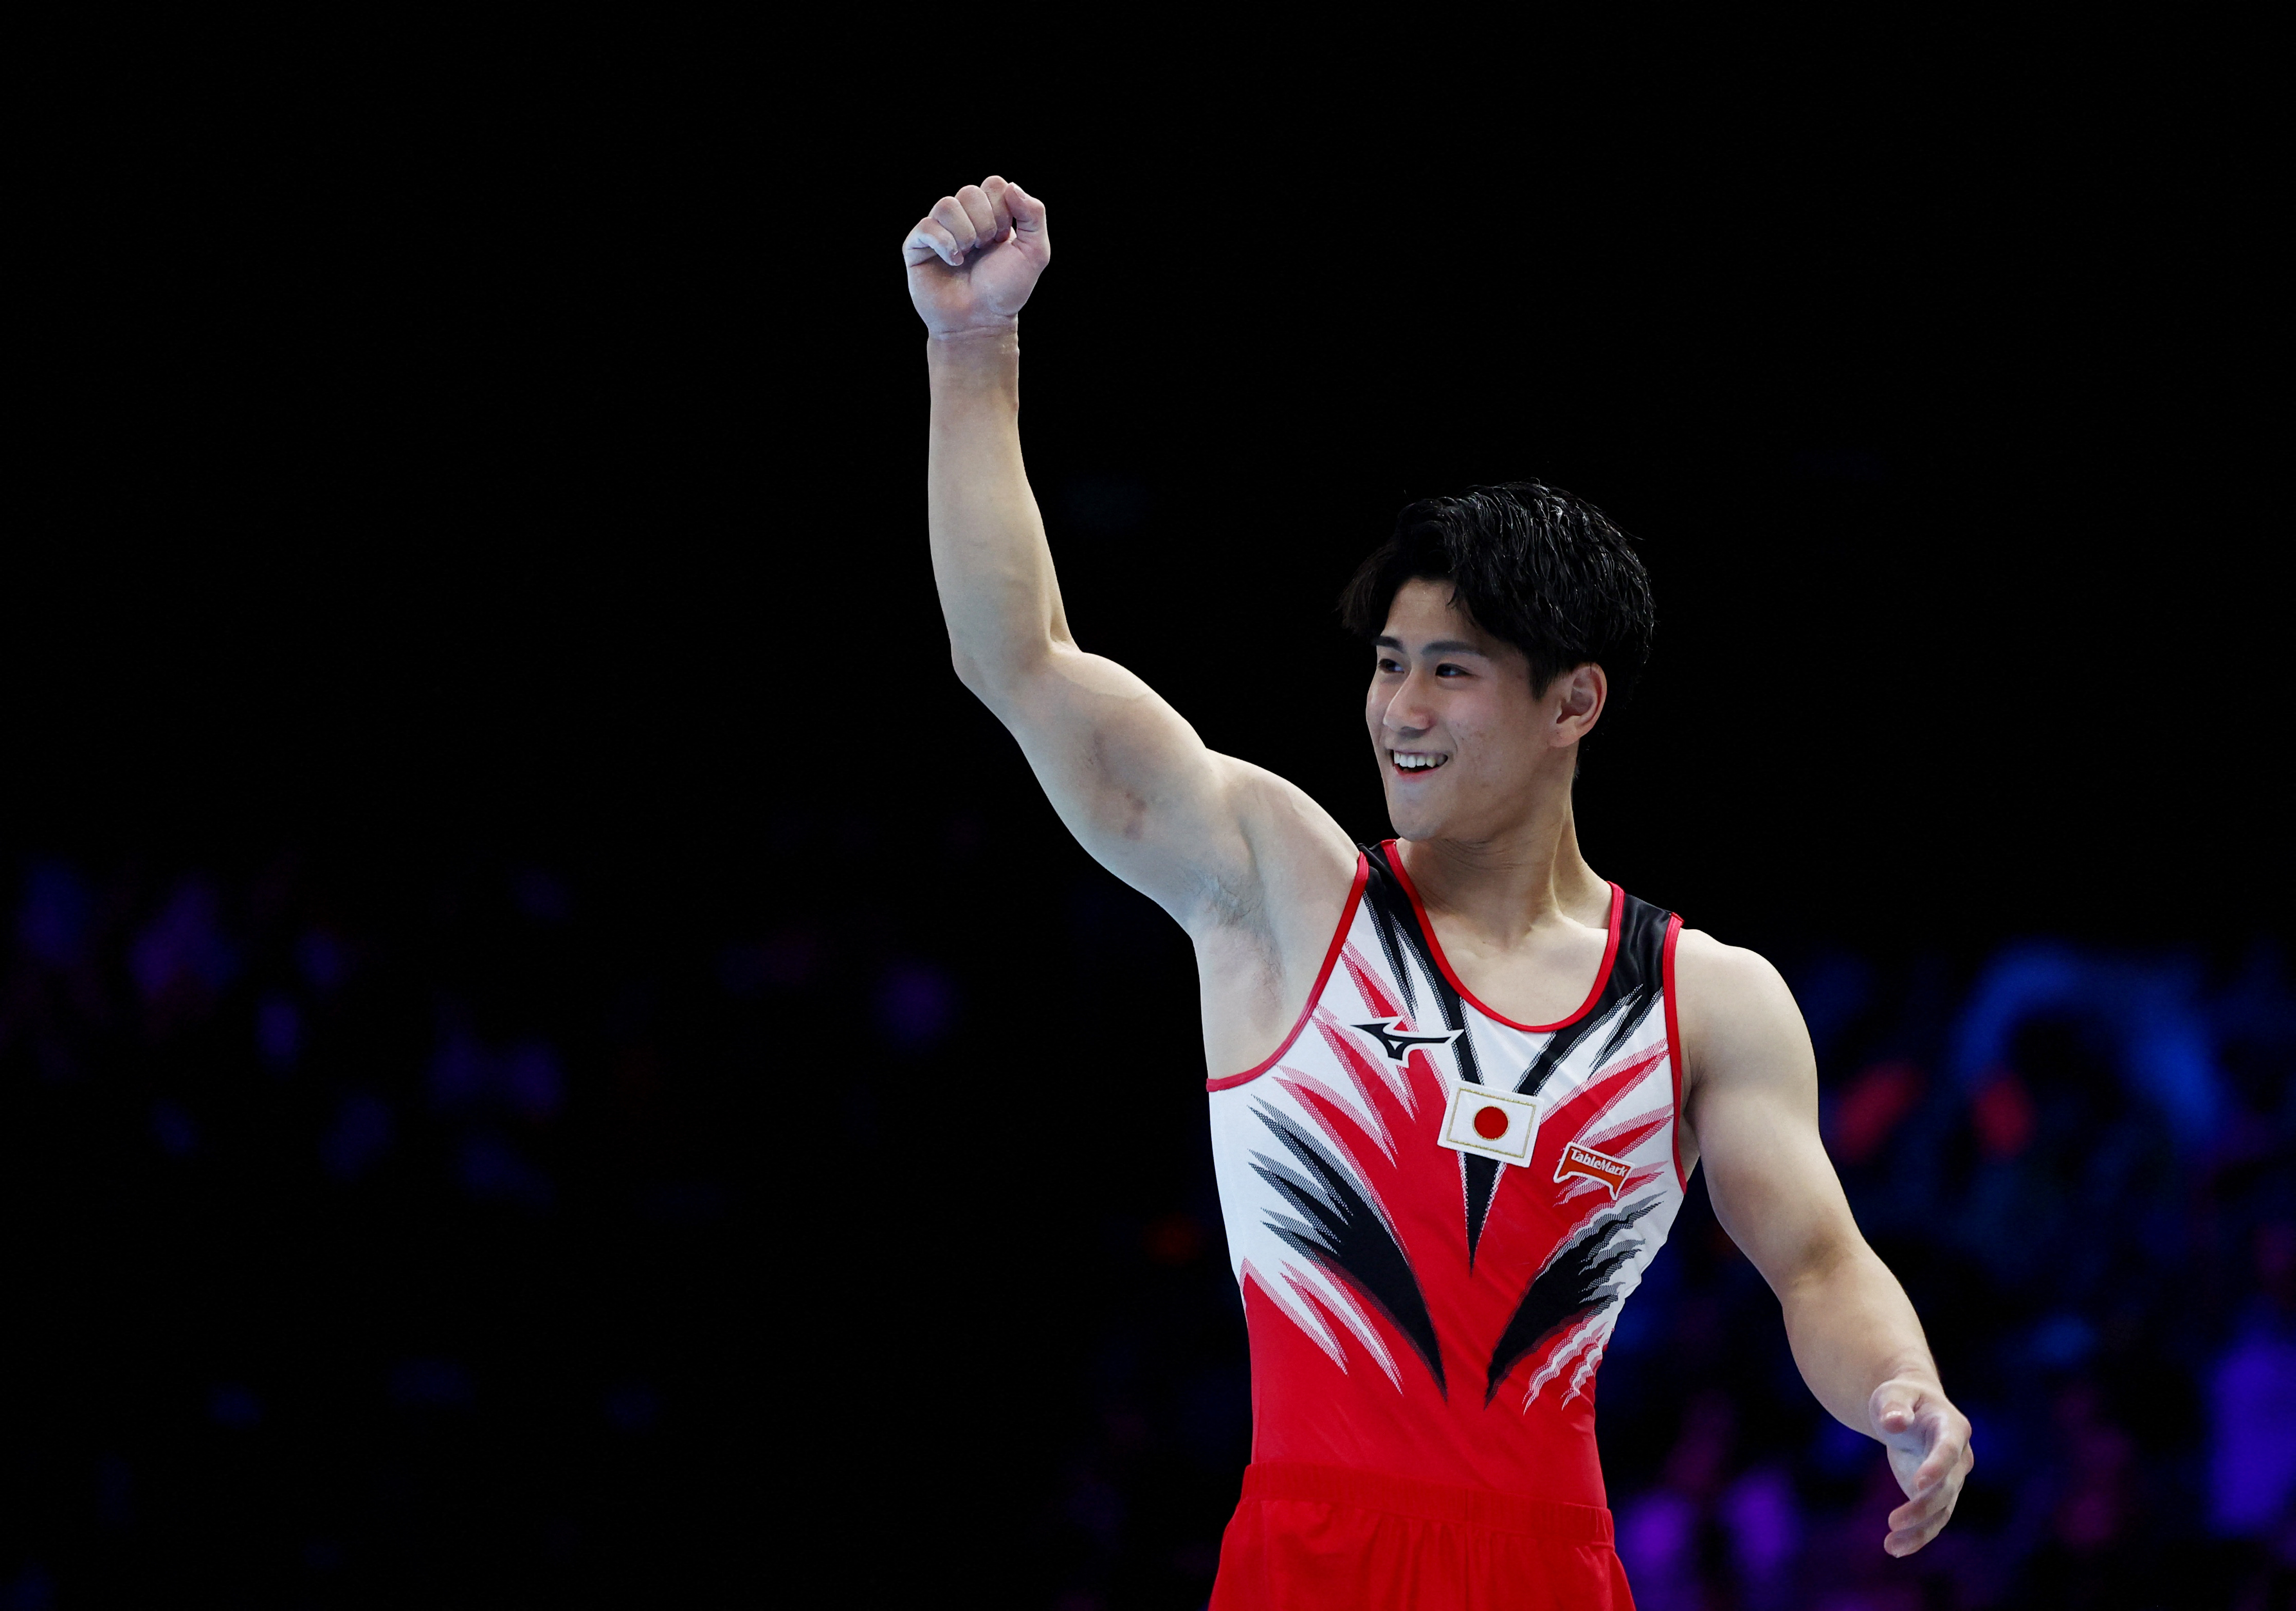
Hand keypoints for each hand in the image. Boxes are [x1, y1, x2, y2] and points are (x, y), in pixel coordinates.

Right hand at [902, 176, 1048, 337]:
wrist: (980, 322)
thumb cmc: (1006, 291)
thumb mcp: (1035, 252)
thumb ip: (1034, 215)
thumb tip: (1012, 186)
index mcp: (989, 215)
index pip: (993, 184)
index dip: (1002, 209)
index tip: (1003, 238)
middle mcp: (962, 219)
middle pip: (969, 192)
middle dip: (984, 223)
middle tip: (985, 249)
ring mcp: (938, 231)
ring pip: (946, 205)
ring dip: (964, 233)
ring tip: (968, 256)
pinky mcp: (917, 246)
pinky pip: (926, 226)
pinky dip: (944, 244)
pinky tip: (953, 262)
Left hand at [1868, 1378, 1973, 1556]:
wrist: (1910, 1408)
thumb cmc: (1901, 1397)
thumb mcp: (1893, 1394)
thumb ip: (1894, 1405)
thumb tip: (1894, 1422)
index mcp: (1952, 1426)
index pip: (1948, 1450)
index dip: (1936, 1467)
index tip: (1917, 1484)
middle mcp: (1959, 1456)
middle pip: (1946, 1487)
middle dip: (1922, 1506)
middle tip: (1893, 1522)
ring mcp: (1951, 1478)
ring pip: (1943, 1510)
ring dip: (1920, 1530)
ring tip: (1891, 1546)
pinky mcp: (1938, 1494)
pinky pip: (1933, 1519)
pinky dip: (1917, 1535)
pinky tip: (1895, 1547)